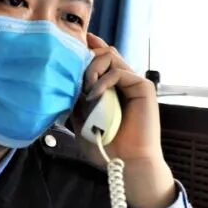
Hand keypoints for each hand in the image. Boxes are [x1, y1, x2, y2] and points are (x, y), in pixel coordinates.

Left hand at [70, 34, 176, 207]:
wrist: (126, 163)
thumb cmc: (105, 146)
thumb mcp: (81, 119)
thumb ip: (76, 98)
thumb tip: (65, 78)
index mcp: (109, 86)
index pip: (100, 58)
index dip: (88, 48)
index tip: (71, 44)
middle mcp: (122, 81)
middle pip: (104, 52)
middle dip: (86, 58)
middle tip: (76, 78)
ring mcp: (133, 83)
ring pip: (110, 56)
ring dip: (92, 68)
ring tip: (85, 89)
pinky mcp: (142, 87)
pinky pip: (119, 72)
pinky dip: (103, 81)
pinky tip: (93, 96)